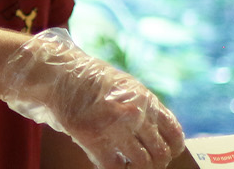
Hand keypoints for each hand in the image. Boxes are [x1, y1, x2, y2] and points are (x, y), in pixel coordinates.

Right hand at [0, 28, 184, 168]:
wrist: (59, 75)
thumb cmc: (88, 78)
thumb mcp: (125, 85)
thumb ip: (142, 106)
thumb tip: (154, 130)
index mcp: (145, 100)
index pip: (174, 134)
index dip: (171, 149)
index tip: (163, 152)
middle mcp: (135, 115)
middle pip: (161, 153)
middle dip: (155, 163)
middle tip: (142, 162)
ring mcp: (116, 127)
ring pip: (143, 164)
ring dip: (137, 168)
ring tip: (127, 165)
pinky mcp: (95, 139)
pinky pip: (116, 167)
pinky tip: (110, 163)